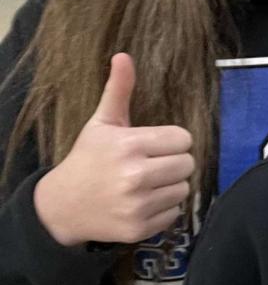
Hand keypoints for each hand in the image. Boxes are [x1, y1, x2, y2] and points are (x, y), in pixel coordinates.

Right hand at [33, 54, 194, 246]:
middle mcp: (135, 176)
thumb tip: (123, 56)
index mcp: (129, 145)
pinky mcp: (139, 228)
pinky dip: (163, 209)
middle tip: (153, 164)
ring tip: (148, 183)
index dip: (172, 141)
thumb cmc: (88, 159)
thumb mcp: (101, 122)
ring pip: (184, 189)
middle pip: (187, 164)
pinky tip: (143, 202)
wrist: (62, 206)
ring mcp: (137, 205)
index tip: (155, 145)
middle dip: (174, 162)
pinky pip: (174, 213)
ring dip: (171, 186)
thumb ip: (118, 90)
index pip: (183, 139)